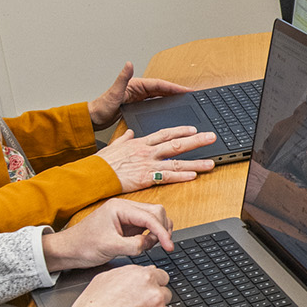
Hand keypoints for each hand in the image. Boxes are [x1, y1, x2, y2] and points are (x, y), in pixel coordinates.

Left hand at [41, 198, 175, 272]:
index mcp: (119, 208)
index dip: (162, 232)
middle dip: (162, 229)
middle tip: (162, 246)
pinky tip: (146, 244)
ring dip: (158, 232)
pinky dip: (152, 235)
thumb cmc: (83, 245)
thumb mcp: (109, 247)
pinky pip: (147, 226)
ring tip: (151, 246)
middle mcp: (125, 208)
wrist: (69, 250)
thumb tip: (150, 243)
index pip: (150, 216)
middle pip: (156, 212)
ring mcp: (126, 216)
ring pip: (154, 218)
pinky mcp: (127, 225)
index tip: (168, 246)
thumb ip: (133, 245)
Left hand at [89, 62, 193, 129]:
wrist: (94, 118)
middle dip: (176, 91)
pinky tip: (170, 108)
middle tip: (190, 95)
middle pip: (162, 89)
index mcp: (135, 85)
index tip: (186, 90)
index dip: (174, 87)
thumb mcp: (113, 92)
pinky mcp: (137, 105)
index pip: (159, 85)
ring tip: (184, 100)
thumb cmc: (102, 106)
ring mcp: (138, 97)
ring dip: (171, 97)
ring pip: (159, 96)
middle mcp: (138, 89)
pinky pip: (155, 103)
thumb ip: (122, 78)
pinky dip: (164, 104)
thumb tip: (128, 63)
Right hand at [97, 127, 217, 192]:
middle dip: (196, 141)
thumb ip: (124, 138)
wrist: (94, 174)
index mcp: (140, 143)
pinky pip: (167, 176)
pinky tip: (193, 175)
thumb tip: (130, 132)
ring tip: (211, 163)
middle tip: (212, 138)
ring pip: (177, 162)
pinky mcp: (146, 178)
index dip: (181, 131)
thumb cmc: (102, 162)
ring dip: (196, 162)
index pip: (165, 133)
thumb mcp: (113, 145)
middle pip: (176, 144)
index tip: (193, 129)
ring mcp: (148, 164)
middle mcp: (147, 151)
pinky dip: (181, 176)